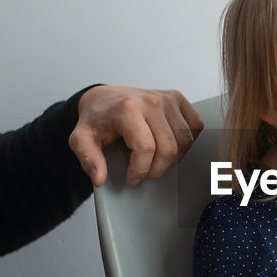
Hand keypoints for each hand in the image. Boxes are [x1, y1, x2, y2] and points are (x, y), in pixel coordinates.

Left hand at [70, 86, 203, 186]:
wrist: (103, 99)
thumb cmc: (95, 120)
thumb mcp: (81, 139)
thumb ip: (88, 159)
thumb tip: (99, 178)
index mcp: (127, 108)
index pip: (146, 148)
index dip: (140, 170)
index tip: (131, 177)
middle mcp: (151, 100)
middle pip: (168, 148)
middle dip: (157, 169)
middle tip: (144, 173)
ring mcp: (166, 98)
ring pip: (184, 140)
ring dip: (172, 159)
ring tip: (154, 160)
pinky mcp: (177, 98)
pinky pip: (195, 126)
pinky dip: (187, 141)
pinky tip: (170, 145)